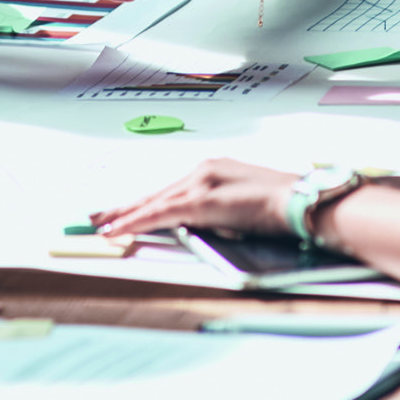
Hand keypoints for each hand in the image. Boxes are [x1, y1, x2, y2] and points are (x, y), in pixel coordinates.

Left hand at [90, 158, 298, 238]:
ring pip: (154, 202)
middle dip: (124, 206)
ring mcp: (202, 183)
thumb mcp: (244, 207)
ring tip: (100, 225)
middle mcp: (203, 171)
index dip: (143, 201)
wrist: (303, 200)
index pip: (170, 189)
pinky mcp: (203, 200)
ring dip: (124, 215)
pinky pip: (162, 213)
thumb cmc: (283, 206)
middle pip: (155, 192)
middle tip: (96, 215)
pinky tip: (119, 229)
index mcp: (213, 170)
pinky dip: (138, 221)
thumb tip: (201, 227)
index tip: (121, 209)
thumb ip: (221, 212)